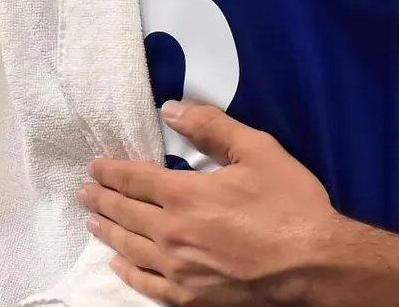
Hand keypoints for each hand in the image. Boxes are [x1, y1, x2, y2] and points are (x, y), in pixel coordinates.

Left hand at [81, 101, 338, 305]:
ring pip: (130, 247)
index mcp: (185, 195)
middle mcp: (172, 233)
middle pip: (125, 213)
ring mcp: (178, 269)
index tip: (95, 166)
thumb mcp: (258, 151)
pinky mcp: (189, 296)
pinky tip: (118, 263)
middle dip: (101, 199)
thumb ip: (211, 127)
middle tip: (84, 192)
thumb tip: (171, 110)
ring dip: (107, 231)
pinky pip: (146, 283)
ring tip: (92, 222)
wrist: (314, 265)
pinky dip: (128, 271)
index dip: (111, 171)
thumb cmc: (290, 205)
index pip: (134, 179)